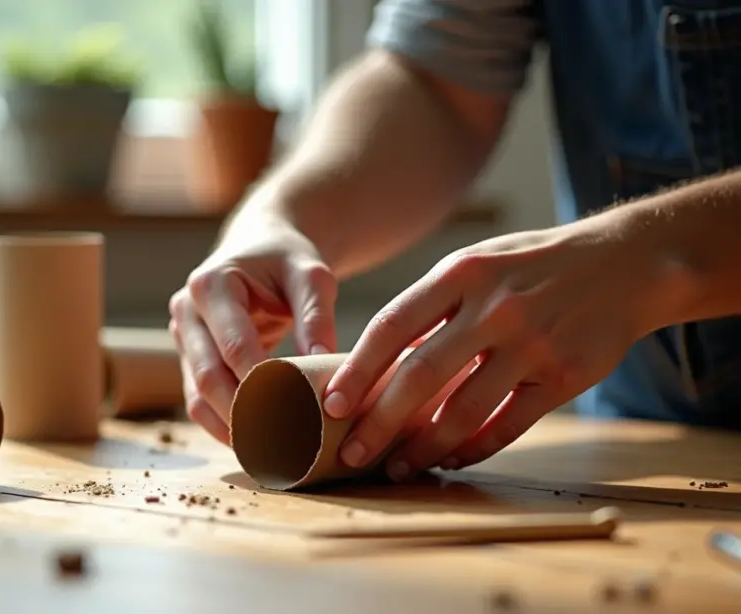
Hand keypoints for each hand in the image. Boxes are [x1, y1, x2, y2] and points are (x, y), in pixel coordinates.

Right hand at [168, 208, 338, 444]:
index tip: (296, 416)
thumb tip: (325, 363)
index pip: (234, 346)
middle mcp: (186, 312)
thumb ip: (317, 316)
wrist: (259, 248)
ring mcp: (183, 338)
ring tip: (268, 455)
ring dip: (229, 428)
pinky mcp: (189, 359)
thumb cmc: (287, 259)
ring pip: (197, 396)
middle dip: (243, 414)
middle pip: (208, 376)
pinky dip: (223, 425)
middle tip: (283, 446)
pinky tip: (254, 444)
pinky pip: (199, 400)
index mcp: (210, 284)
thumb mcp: (312, 275)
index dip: (261, 385)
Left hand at [322, 213, 667, 479]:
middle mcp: (493, 308)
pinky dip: (474, 449)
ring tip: (397, 467)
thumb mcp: (477, 263)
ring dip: (423, 448)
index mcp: (461, 273)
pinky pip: (508, 425)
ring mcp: (531, 344)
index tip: (330, 405)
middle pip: (420, 376)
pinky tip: (451, 460)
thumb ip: (431, 304)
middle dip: (379, 423)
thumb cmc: (533, 265)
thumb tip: (374, 360)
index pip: (392, 327)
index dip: (357, 372)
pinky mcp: (564, 377)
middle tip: (350, 453)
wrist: (626, 262)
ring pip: (463, 411)